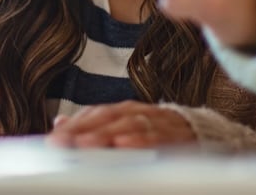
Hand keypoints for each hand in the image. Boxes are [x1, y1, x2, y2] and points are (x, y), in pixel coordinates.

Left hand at [47, 101, 194, 148]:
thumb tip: (60, 122)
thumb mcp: (123, 125)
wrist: (201, 132)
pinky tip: (124, 144)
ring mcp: (157, 122)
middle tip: (63, 141)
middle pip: (108, 117)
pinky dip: (140, 140)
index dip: (75, 125)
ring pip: (128, 125)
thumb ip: (94, 123)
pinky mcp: (175, 135)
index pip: (96, 113)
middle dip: (84, 129)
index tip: (54, 138)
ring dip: (106, 134)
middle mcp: (139, 112)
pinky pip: (156, 136)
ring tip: (86, 143)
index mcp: (125, 110)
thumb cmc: (156, 131)